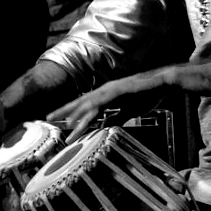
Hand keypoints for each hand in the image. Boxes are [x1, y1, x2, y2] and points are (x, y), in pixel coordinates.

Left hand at [48, 69, 170, 137]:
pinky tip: (82, 121)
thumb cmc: (148, 96)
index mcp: (107, 94)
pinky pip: (100, 106)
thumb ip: (117, 117)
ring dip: (74, 116)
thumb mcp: (129, 111)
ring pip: (87, 105)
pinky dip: (90, 114)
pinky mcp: (116, 93)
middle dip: (64, 111)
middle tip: (48, 118)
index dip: (71, 110)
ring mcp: (110, 91)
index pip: (85, 103)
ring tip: (64, 127)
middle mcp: (104, 91)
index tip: (60, 119)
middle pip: (80, 102)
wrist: (162, 84)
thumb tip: (105, 125)